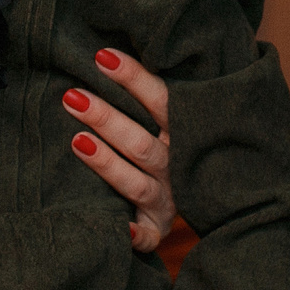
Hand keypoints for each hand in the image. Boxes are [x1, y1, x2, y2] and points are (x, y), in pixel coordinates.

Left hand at [67, 49, 174, 251]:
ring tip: (77, 141)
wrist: (217, 200)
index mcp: (184, 132)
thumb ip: (148, 95)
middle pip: (142, 143)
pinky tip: (120, 228)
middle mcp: (177, 165)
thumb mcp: (169, 119)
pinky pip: (147, 237)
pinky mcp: (157, 228)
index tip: (101, 57)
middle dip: (107, 118)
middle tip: (72, 96)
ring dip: (107, 163)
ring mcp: (168, 199)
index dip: (134, 79)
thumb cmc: (170, 145)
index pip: (161, 101)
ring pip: (136, 183)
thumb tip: (103, 52)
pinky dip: (135, 234)